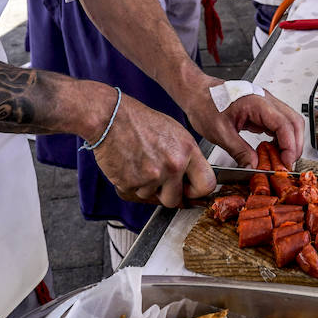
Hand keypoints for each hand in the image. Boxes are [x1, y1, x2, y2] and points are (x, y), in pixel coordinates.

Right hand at [91, 91, 214, 207]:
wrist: (110, 117)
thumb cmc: (139, 122)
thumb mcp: (173, 133)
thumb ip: (185, 157)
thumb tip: (191, 180)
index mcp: (187, 150)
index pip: (206, 184)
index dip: (196, 191)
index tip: (189, 190)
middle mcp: (173, 165)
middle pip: (175, 200)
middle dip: (165, 194)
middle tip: (155, 177)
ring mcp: (153, 176)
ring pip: (150, 196)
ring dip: (143, 185)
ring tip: (137, 161)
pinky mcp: (132, 183)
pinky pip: (133, 193)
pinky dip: (128, 183)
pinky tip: (127, 165)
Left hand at [179, 76, 305, 168]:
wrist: (196, 92)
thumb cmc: (204, 104)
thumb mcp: (220, 132)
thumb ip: (239, 151)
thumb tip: (254, 167)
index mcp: (256, 102)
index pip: (284, 125)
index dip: (289, 146)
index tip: (285, 164)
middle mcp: (265, 100)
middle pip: (294, 122)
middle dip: (294, 145)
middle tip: (286, 165)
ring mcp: (265, 104)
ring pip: (289, 122)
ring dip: (289, 142)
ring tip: (280, 160)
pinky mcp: (261, 110)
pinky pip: (279, 124)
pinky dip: (281, 138)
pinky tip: (273, 150)